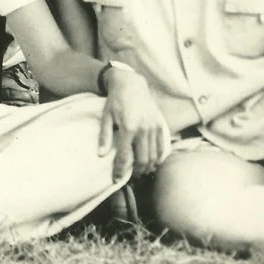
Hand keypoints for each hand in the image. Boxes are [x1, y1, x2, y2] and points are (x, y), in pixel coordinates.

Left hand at [100, 63, 169, 180]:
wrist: (131, 84)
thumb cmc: (116, 101)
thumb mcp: (106, 116)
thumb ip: (104, 136)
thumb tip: (101, 154)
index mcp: (128, 128)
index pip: (124, 156)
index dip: (120, 170)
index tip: (116, 180)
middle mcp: (144, 130)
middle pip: (142, 159)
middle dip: (136, 172)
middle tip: (130, 177)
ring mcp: (154, 128)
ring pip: (154, 155)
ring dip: (148, 166)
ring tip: (141, 172)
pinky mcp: (160, 125)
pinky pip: (162, 147)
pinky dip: (159, 157)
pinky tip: (153, 162)